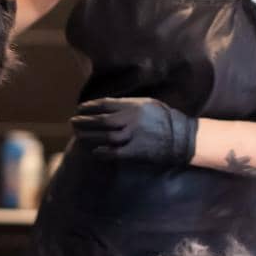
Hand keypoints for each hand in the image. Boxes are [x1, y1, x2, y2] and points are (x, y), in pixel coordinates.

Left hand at [70, 97, 197, 165]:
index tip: (79, 109)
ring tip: (78, 135)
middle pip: (101, 120)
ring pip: (105, 135)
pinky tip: (95, 151)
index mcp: (133, 106)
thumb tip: (107, 106)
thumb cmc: (164, 118)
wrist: (183, 137)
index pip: (104, 104)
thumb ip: (127, 104)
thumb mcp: (147, 104)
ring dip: (89, 135)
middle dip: (84, 121)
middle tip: (73, 122)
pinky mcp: (137, 151)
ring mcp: (134, 136)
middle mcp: (131, 119)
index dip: (89, 107)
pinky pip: (116, 152)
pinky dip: (103, 151)